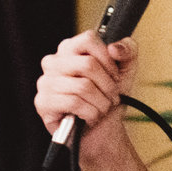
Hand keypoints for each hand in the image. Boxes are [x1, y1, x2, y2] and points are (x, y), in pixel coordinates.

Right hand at [33, 32, 136, 162]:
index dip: (107, 60)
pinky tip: (89, 117)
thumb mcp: (126, 71)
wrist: (102, 131)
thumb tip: (114, 47)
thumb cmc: (108, 99)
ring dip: (101, 103)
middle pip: (88, 64)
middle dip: (107, 86)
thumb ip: (128, 50)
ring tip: (100, 109)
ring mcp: (45, 82)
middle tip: (110, 97)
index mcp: (69, 49)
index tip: (114, 75)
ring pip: (83, 86)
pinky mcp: (43, 102)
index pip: (88, 39)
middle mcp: (53, 62)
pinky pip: (73, 102)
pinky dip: (90, 113)